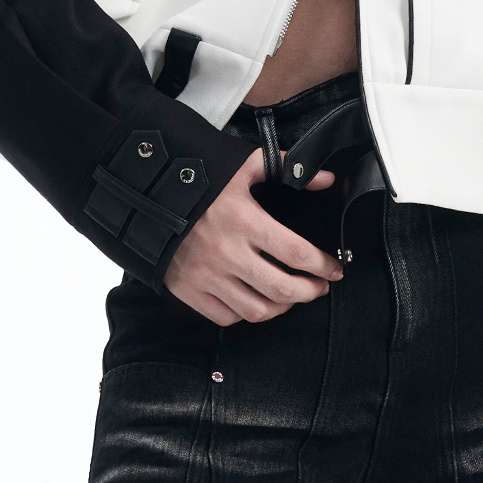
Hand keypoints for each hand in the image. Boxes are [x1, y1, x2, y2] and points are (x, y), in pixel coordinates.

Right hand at [163, 146, 339, 325]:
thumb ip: (286, 167)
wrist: (148, 195)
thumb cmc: (200, 179)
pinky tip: (257, 300)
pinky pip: (227, 317)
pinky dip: (248, 314)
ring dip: (282, 307)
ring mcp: (207, 276)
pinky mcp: (190, 291)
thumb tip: (326, 178)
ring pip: (257, 310)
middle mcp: (227, 253)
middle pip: (282, 288)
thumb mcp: (243, 165)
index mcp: (244, 220)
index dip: (323, 265)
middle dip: (310, 292)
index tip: (335, 269)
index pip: (296, 253)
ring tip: (292, 296)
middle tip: (320, 287)